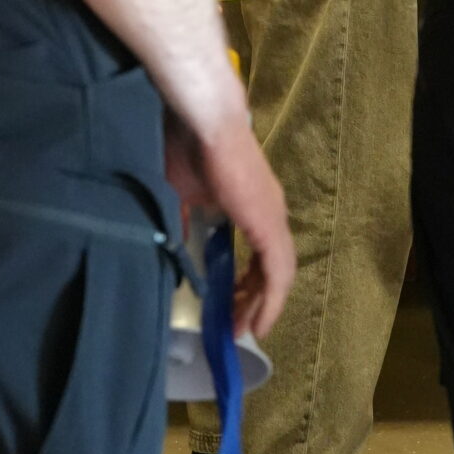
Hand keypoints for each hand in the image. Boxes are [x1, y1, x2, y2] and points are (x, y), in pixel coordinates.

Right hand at [164, 110, 295, 339]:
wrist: (203, 122)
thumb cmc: (189, 149)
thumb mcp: (182, 195)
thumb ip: (185, 222)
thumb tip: (176, 246)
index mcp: (253, 206)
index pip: (259, 255)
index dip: (248, 284)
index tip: (230, 306)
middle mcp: (270, 213)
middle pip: (271, 270)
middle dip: (253, 301)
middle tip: (234, 327)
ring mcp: (273, 217)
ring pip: (278, 274)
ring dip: (261, 305)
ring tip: (243, 331)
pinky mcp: (269, 223)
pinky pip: (277, 272)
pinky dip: (271, 300)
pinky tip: (258, 322)